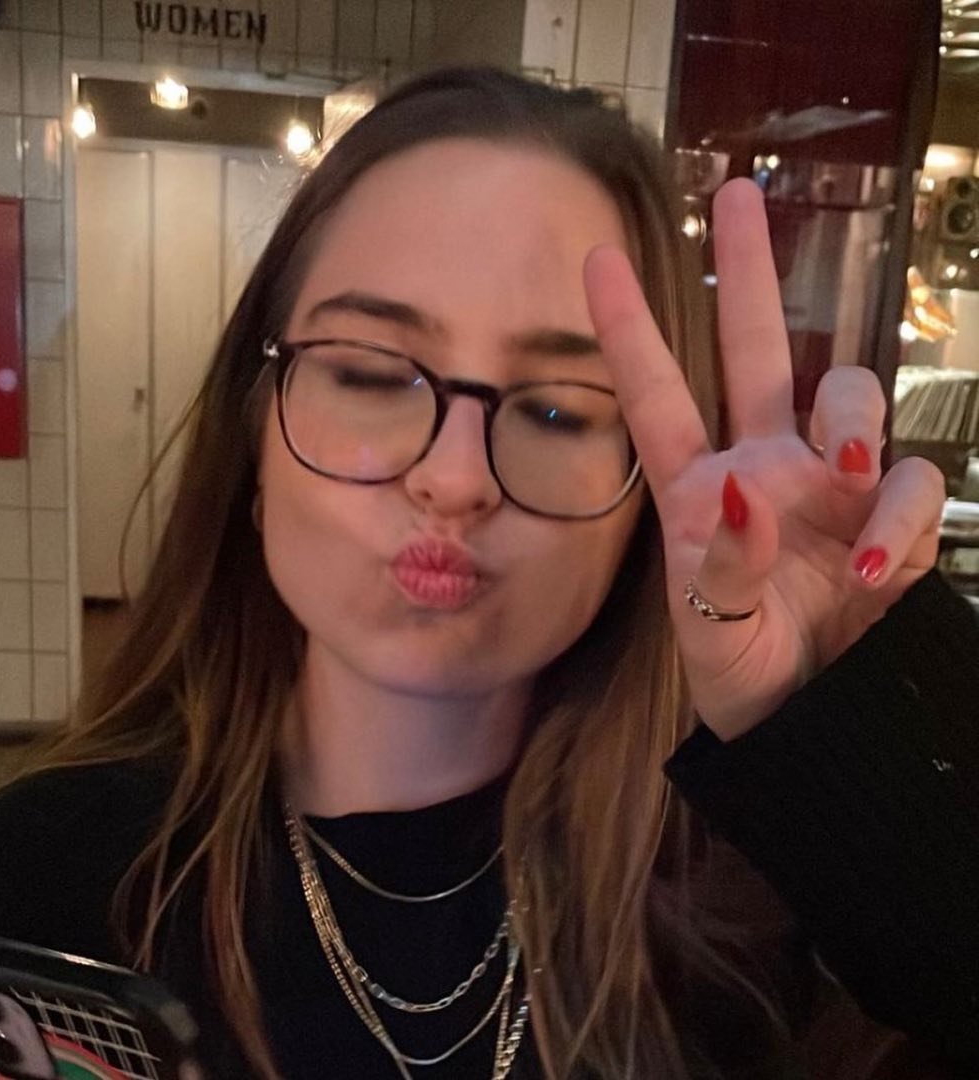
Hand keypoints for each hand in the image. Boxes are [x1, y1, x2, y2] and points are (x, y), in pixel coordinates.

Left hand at [584, 178, 944, 739]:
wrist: (805, 716)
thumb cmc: (738, 667)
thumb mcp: (707, 628)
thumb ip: (718, 563)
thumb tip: (743, 491)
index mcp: (698, 486)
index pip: (657, 395)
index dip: (630, 329)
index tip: (597, 257)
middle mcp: (766, 465)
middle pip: (759, 352)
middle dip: (751, 274)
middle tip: (736, 195)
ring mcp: (834, 486)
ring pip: (855, 398)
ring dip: (855, 421)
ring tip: (844, 477)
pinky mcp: (892, 519)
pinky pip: (915, 485)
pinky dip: (902, 517)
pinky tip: (873, 564)